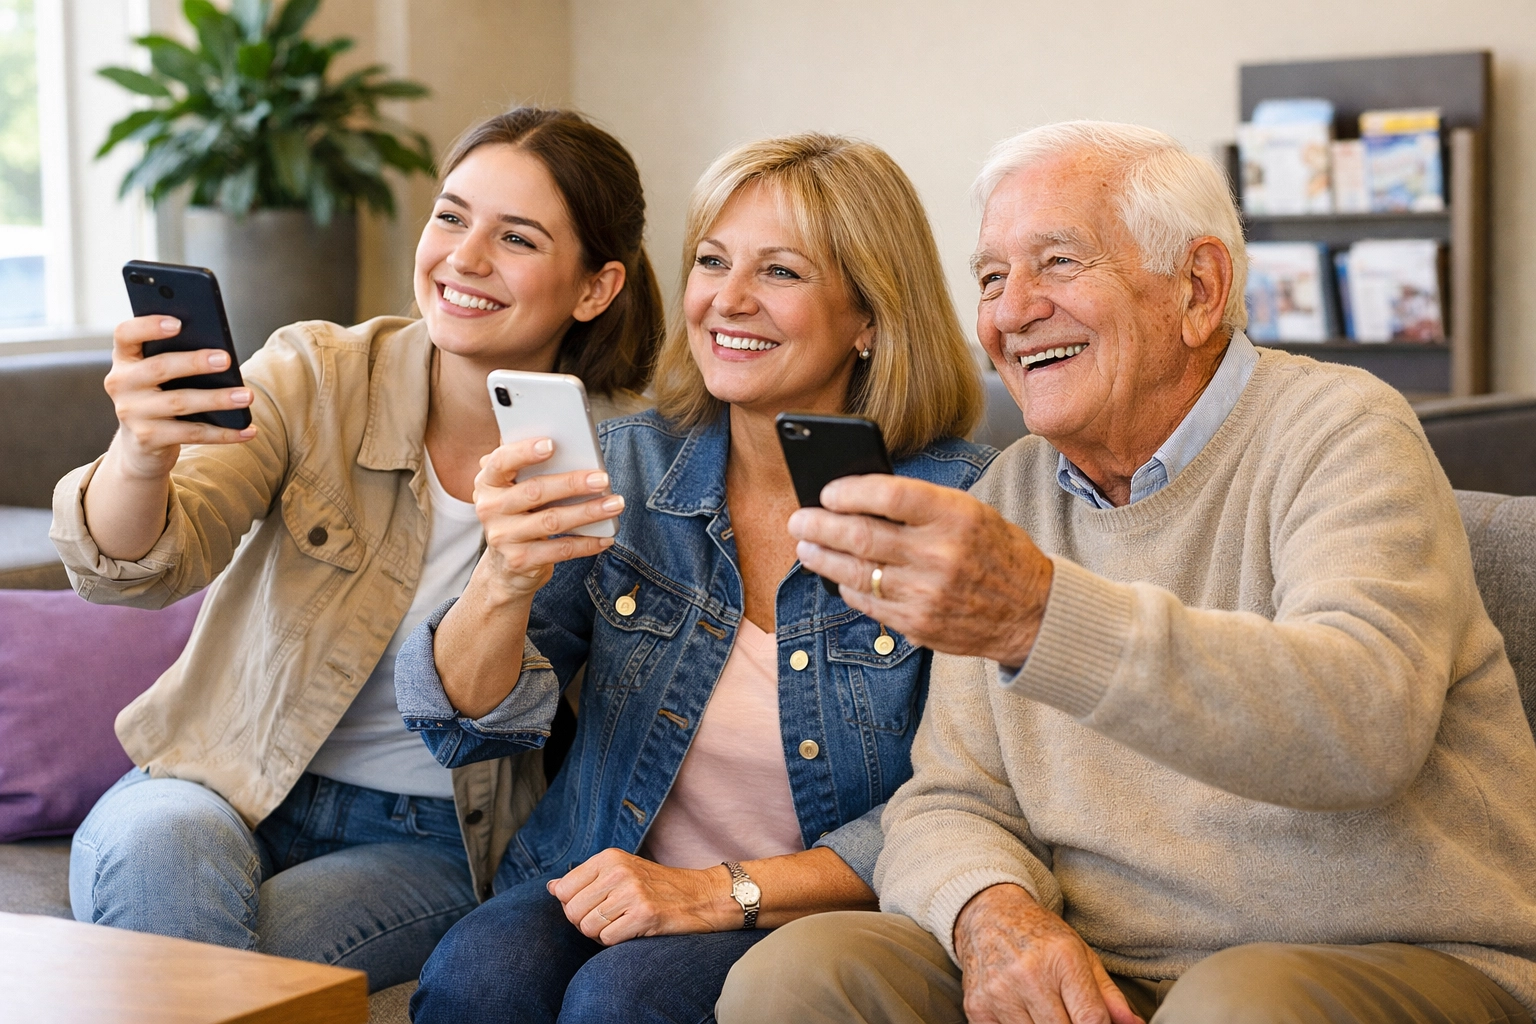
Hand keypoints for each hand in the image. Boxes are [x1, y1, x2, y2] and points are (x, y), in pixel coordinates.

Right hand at [103, 315, 255, 478]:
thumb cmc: (159, 396)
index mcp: (125, 359)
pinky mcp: (148, 439)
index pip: (126, 334)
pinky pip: (192, 434)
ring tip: (247, 396)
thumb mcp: (159, 375)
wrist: (141, 445)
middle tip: (226, 359)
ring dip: (217, 399)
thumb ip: (176, 356)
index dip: (148, 326)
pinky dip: (224, 432)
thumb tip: (219, 352)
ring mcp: (131, 413)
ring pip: (180, 402)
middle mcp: (121, 383)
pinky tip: (248, 430)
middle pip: (159, 368)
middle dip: (194, 363)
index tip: (178, 323)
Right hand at [472, 439, 622, 600]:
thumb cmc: (518, 517)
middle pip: (535, 492)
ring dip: (588, 512)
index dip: (524, 452)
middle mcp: (490, 509)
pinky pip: (560, 550)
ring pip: (552, 521)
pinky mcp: (520, 560)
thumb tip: (567, 446)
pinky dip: (587, 543)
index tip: (552, 444)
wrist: (505, 569)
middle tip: (602, 479)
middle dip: (572, 483)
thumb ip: (529, 468)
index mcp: (488, 483)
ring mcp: (503, 537)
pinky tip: (606, 537)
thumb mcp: (514, 491)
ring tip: (614, 504)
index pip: (501, 461)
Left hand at [546, 848, 735, 944]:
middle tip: (607, 920)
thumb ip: (585, 879)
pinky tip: (632, 931)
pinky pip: (607, 940)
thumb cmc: (657, 886)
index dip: (572, 906)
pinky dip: (615, 942)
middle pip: (572, 912)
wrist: (700, 896)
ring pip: (587, 927)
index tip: (592, 907)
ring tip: (621, 925)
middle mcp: (618, 872)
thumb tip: (551, 887)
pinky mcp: (644, 915)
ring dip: (600, 934)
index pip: (562, 889)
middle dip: (584, 923)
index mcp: (609, 858)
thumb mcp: (621, 871)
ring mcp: (632, 893)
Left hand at [787, 475, 1052, 665]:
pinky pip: (869, 602)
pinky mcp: (918, 624)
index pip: (890, 496)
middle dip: (820, 526)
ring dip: (822, 558)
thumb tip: (859, 496)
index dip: (851, 491)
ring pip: (857, 573)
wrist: (1033, 612)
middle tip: (799, 519)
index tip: (827, 490)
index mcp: (957, 516)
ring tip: (806, 546)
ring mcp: (927, 594)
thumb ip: (922, 505)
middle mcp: (941, 555)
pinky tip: (837, 575)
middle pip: (862, 536)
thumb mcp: (972, 513)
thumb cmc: (997, 552)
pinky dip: (847, 586)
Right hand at [955, 884, 1142, 1023]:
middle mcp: (1029, 975)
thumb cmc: (1039, 935)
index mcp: (1062, 958)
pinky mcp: (977, 1007)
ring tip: (1046, 1012)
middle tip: (1069, 1016)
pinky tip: (1022, 1014)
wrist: (988, 914)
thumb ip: (1108, 995)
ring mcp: (999, 993)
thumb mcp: (1081, 953)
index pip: (1091, 1019)